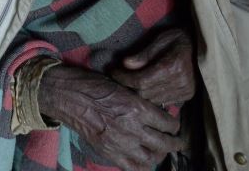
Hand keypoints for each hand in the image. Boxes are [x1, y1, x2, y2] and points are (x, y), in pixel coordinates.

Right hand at [38, 65, 183, 170]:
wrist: (70, 96)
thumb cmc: (94, 85)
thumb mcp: (123, 86)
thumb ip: (139, 101)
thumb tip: (153, 109)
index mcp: (138, 107)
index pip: (167, 122)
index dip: (174, 124)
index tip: (175, 123)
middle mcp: (133, 128)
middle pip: (164, 143)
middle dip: (174, 143)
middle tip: (178, 141)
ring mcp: (122, 143)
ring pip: (151, 158)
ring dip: (159, 155)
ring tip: (162, 151)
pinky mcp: (110, 153)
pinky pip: (133, 167)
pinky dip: (142, 165)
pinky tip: (144, 160)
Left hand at [111, 28, 195, 106]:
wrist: (203, 46)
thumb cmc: (179, 38)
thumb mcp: (161, 38)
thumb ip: (144, 54)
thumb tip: (125, 63)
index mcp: (172, 66)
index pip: (141, 80)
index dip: (124, 77)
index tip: (112, 72)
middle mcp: (180, 82)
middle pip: (145, 92)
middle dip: (128, 85)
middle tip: (118, 75)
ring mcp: (185, 91)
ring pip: (152, 99)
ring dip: (138, 92)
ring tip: (129, 81)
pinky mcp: (187, 96)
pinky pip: (162, 101)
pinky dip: (151, 95)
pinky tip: (145, 86)